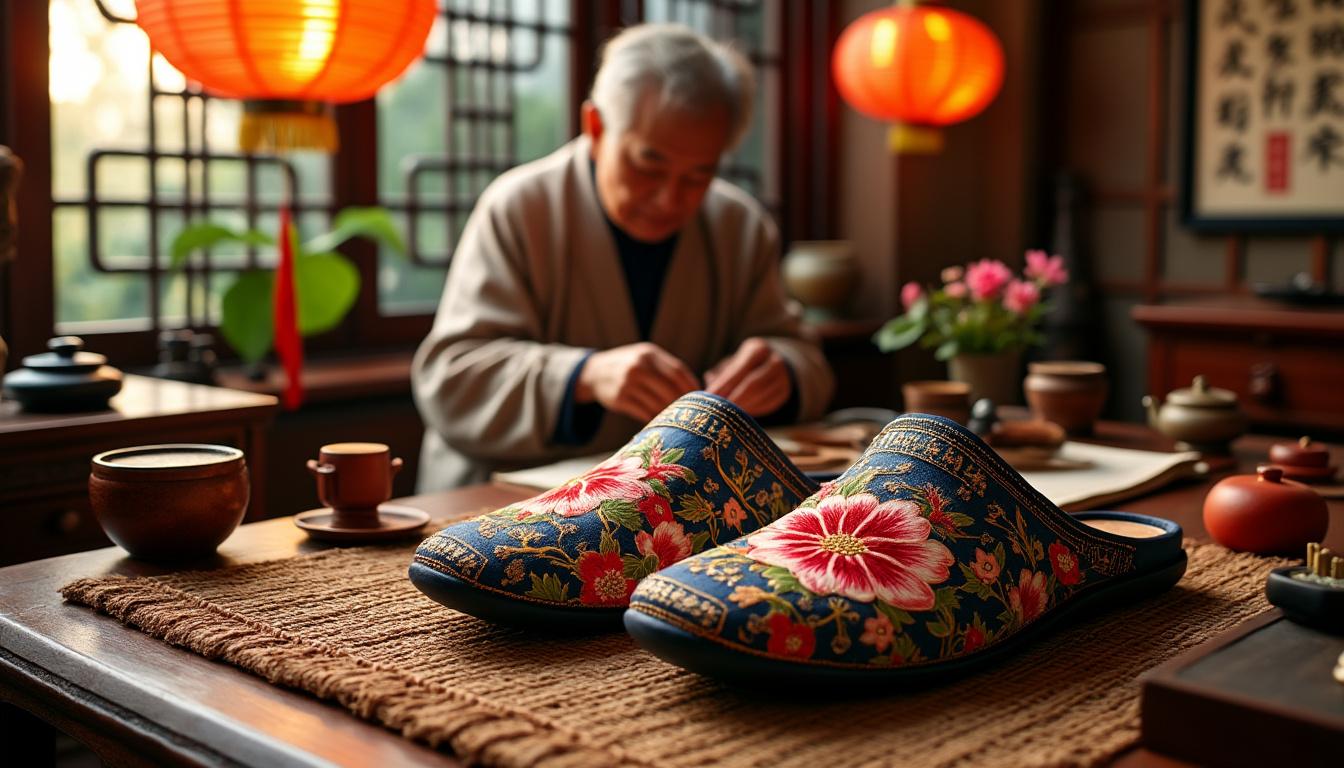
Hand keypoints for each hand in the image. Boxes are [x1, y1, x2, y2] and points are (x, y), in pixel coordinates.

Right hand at [575, 342, 699, 421]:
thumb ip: (667, 369)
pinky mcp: (619, 400)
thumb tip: (697, 390)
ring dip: (670, 414)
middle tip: (692, 413)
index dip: (692, 387)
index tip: (702, 398)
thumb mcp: (646, 357)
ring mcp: (627, 384)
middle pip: (669, 390)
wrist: (595, 372)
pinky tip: (661, 421)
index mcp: (648, 354)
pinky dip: (655, 419)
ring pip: (657, 404)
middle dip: (683, 404)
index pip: (678, 372)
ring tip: (678, 419)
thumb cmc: (630, 366)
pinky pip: (644, 413)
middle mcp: (638, 367)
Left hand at [704, 337, 790, 416]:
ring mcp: (783, 378)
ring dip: (742, 408)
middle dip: (734, 399)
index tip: (710, 396)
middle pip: (753, 385)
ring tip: (726, 415)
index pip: (739, 369)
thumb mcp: (733, 362)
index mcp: (758, 349)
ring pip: (761, 397)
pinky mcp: (784, 393)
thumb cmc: (744, 365)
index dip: (723, 385)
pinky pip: (766, 405)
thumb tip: (709, 382)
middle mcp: (774, 362)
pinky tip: (739, 416)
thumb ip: (720, 373)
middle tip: (718, 410)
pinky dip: (751, 411)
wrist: (773, 365)